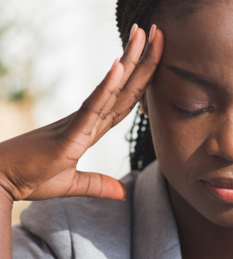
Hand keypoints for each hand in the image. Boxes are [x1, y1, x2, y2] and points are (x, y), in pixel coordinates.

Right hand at [0, 24, 163, 202]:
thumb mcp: (72, 184)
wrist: (1, 182)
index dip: (143, 79)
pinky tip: (119, 67)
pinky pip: (92, 106)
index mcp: (92, 129)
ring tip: (144, 35)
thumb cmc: (30, 178)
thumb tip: (122, 193)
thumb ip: (98, 184)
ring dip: (130, 61)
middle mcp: (89, 120)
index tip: (155, 57)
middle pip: (125, 88)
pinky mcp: (69, 133)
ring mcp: (80, 123)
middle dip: (144, 60)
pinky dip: (106, 87)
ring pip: (112, 90)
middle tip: (158, 32)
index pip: (125, 100)